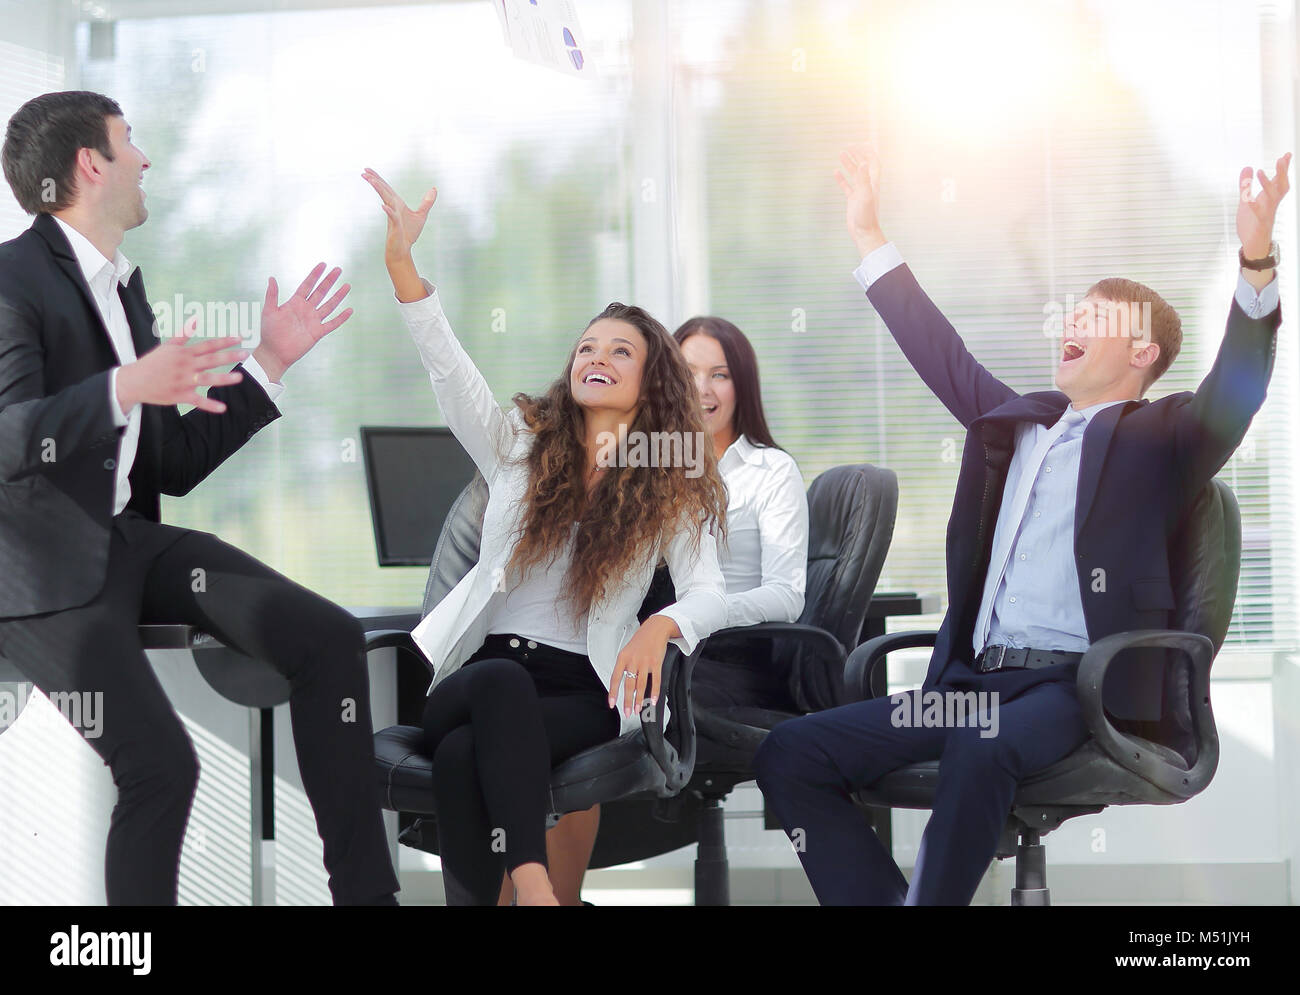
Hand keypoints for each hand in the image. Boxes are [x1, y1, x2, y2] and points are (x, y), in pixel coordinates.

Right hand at [116, 319, 246, 413]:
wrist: (135, 381)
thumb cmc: (153, 363)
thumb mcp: (167, 346)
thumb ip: (184, 334)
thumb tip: (195, 320)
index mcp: (183, 353)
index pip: (207, 345)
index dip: (223, 341)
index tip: (239, 338)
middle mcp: (185, 366)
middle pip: (210, 360)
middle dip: (229, 357)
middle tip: (245, 354)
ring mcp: (184, 381)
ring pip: (206, 379)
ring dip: (223, 379)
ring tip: (239, 377)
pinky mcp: (181, 396)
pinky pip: (197, 401)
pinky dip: (209, 405)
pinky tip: (223, 408)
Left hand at [255, 262, 353, 380]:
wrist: (274, 352)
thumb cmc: (269, 332)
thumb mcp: (269, 311)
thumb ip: (272, 295)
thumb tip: (272, 278)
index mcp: (295, 303)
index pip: (307, 285)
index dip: (315, 275)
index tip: (323, 265)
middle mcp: (306, 310)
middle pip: (321, 292)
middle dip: (329, 281)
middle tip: (338, 269)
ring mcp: (313, 321)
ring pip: (329, 305)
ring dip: (338, 296)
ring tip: (347, 286)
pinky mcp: (318, 333)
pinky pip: (332, 324)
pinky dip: (341, 318)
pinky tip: (349, 310)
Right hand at [362, 167, 436, 263]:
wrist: (403, 250)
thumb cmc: (409, 234)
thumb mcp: (421, 215)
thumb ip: (427, 202)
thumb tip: (434, 188)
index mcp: (397, 204)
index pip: (386, 188)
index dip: (378, 178)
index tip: (368, 169)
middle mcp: (393, 208)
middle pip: (384, 191)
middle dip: (375, 181)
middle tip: (364, 171)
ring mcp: (393, 217)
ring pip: (386, 201)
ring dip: (379, 190)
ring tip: (371, 180)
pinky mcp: (395, 227)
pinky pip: (392, 218)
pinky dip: (389, 212)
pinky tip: (384, 206)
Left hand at [608, 616, 672, 718]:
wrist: (655, 628)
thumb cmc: (641, 641)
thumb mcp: (627, 651)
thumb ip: (624, 666)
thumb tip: (621, 684)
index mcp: (623, 657)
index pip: (615, 678)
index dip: (613, 692)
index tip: (612, 703)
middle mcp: (633, 660)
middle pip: (629, 685)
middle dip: (627, 701)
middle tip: (628, 712)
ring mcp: (645, 662)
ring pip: (641, 685)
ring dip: (639, 699)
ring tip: (638, 709)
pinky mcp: (657, 662)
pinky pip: (656, 680)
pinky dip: (655, 692)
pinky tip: (653, 700)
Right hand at [835, 142, 886, 257]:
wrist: (864, 233)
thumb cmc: (866, 216)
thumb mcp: (865, 196)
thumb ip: (864, 179)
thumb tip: (862, 163)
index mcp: (873, 182)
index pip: (872, 161)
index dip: (867, 151)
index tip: (858, 144)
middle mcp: (868, 185)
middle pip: (863, 165)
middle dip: (857, 154)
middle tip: (848, 145)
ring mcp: (860, 192)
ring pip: (854, 174)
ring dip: (848, 163)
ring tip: (841, 153)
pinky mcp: (853, 200)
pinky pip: (847, 186)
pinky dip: (841, 178)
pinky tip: (835, 172)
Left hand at [1237, 152, 1290, 259]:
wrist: (1253, 245)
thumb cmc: (1252, 223)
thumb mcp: (1246, 202)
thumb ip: (1245, 186)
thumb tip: (1247, 166)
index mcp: (1268, 199)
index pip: (1278, 181)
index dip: (1283, 169)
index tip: (1287, 154)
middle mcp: (1270, 204)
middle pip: (1280, 187)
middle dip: (1281, 173)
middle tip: (1281, 159)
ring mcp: (1267, 214)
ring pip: (1271, 198)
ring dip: (1267, 185)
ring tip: (1261, 171)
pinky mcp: (1260, 225)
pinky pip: (1259, 215)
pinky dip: (1254, 206)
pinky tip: (1248, 199)